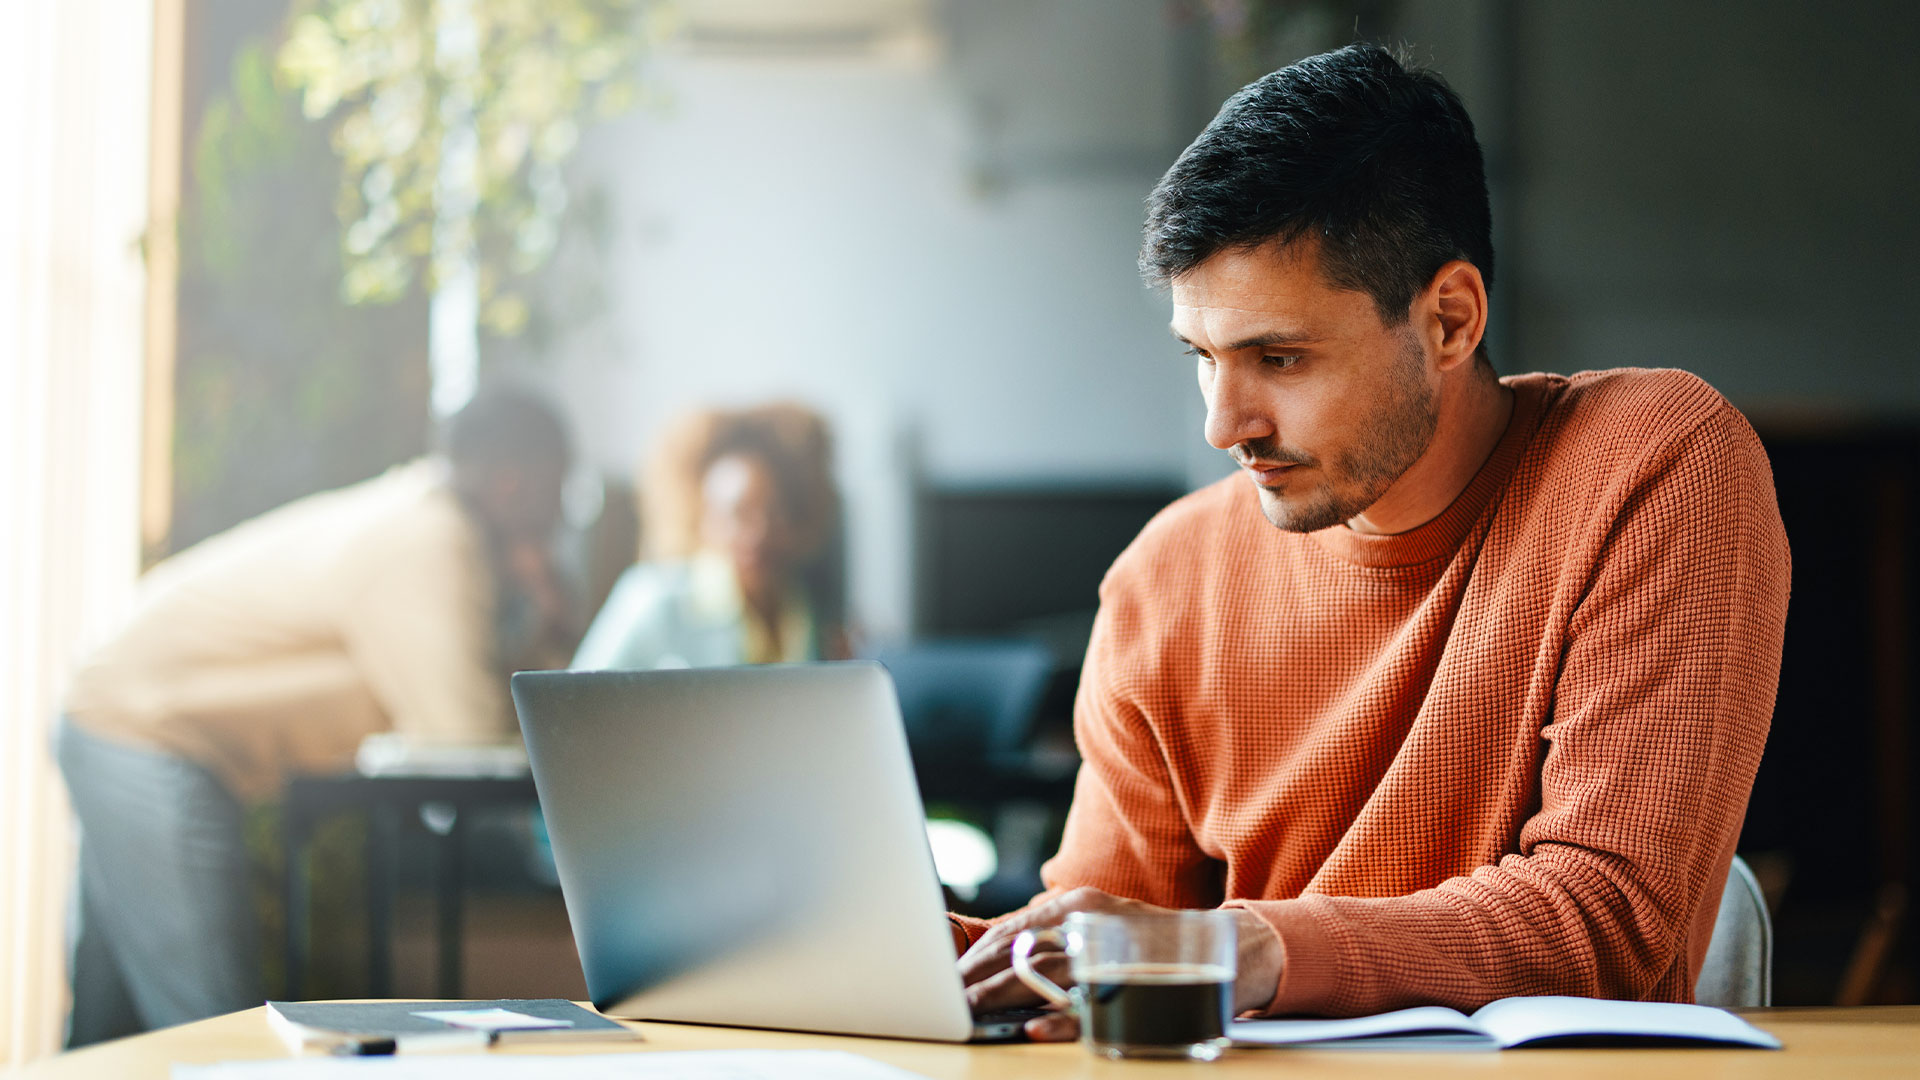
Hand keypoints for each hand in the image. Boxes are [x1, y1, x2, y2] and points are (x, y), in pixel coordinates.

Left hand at [956, 887, 1283, 1041]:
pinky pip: (1090, 1009)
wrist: (1229, 946)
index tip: (950, 977)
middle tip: (948, 1001)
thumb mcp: (1100, 924)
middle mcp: (1092, 924)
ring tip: (970, 1013)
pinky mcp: (1135, 989)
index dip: (976, 954)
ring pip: (1045, 976)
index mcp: (1079, 905)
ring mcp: (1113, 956)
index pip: (1013, 928)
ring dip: (1002, 997)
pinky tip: (1033, 1028)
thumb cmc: (1151, 941)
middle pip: (1020, 950)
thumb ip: (1058, 934)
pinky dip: (1059, 1020)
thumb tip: (1003, 957)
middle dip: (978, 978)